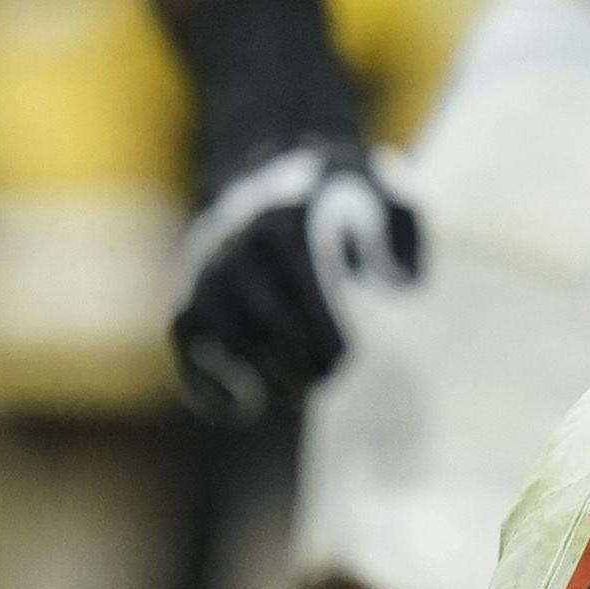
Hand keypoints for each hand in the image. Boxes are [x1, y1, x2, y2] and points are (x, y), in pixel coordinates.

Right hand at [170, 137, 420, 427]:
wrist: (273, 179)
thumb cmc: (339, 202)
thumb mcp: (379, 195)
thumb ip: (400, 234)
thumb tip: (401, 284)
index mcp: (285, 222)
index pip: (301, 286)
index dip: (322, 332)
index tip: (345, 358)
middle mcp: (237, 245)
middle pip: (264, 317)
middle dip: (298, 358)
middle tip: (328, 377)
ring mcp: (207, 275)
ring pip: (226, 335)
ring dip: (264, 373)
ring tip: (298, 392)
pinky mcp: (189, 302)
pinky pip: (188, 348)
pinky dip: (207, 385)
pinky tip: (245, 408)